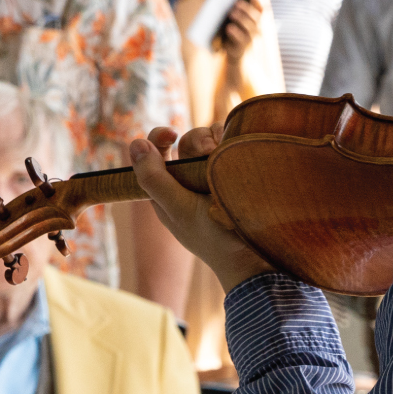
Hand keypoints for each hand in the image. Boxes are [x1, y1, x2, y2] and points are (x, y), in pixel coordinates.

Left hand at [128, 126, 274, 291]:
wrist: (256, 258)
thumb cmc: (214, 238)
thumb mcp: (179, 209)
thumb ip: (154, 179)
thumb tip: (136, 143)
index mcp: (168, 188)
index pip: (156, 150)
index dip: (160, 136)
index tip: (172, 135)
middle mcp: (192, 178)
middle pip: (189, 141)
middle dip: (199, 142)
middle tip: (210, 153)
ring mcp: (218, 175)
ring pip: (214, 139)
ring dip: (220, 142)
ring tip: (230, 159)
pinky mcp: (241, 172)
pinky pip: (235, 145)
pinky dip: (237, 143)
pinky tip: (243, 153)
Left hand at [216, 0, 264, 60]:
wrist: (236, 57)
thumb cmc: (236, 36)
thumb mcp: (238, 24)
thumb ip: (238, 13)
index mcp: (257, 23)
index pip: (261, 10)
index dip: (257, 0)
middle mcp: (257, 31)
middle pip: (255, 18)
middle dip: (246, 9)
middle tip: (235, 2)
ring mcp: (250, 41)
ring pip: (249, 29)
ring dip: (240, 19)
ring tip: (231, 12)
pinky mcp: (241, 49)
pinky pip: (240, 40)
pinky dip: (235, 33)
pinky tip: (229, 27)